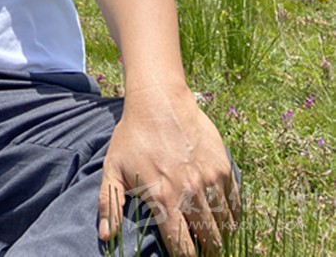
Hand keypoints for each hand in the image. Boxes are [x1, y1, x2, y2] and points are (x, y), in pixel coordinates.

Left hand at [97, 85, 239, 255]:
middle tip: (202, 250)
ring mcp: (209, 179)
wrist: (158, 100)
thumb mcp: (113, 168)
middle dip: (206, 251)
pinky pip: (235, 202)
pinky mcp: (222, 166)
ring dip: (221, 235)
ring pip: (225, 225)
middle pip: (209, 241)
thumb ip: (110, 205)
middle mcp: (190, 193)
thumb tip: (106, 238)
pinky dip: (232, 214)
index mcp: (164, 199)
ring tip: (214, 238)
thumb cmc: (132, 135)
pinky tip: (225, 218)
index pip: (182, 248)